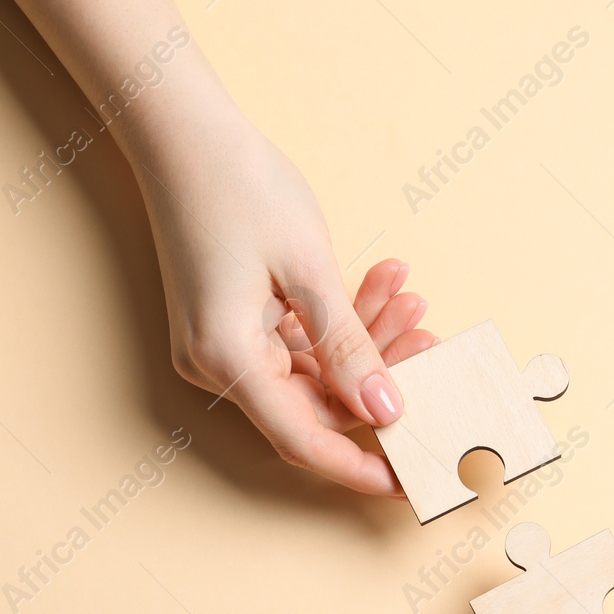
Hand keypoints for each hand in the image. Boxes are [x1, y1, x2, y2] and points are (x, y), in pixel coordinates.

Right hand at [135, 110, 434, 494]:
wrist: (182, 131)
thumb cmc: (239, 187)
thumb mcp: (309, 271)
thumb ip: (350, 350)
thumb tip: (385, 411)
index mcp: (227, 359)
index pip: (303, 439)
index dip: (359, 465)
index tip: (406, 481)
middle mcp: (216, 364)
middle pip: (314, 404)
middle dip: (379, 377)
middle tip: (432, 342)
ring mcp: (220, 346)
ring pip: (312, 371)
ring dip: (366, 341)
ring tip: (411, 298)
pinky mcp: (231, 324)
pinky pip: (295, 344)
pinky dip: (338, 323)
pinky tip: (380, 287)